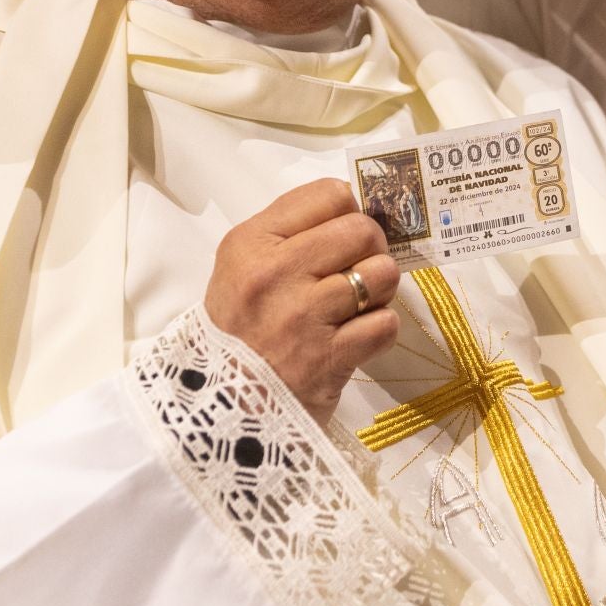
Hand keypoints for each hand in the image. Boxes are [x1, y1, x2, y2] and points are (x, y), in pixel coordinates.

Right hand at [205, 179, 401, 425]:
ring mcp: (302, 316)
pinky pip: (385, 323)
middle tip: (356, 271)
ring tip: (357, 305)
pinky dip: (380, 330)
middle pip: (362, 230)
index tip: (342, 236)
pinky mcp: (328, 358)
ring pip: (382, 273)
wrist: (220, 410)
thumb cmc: (239, 331)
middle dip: (370, 249)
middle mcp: (274, 274)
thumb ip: (292, 234)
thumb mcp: (242, 269)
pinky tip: (356, 337)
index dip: (347, 212)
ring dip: (380, 290)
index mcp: (251, 243)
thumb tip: (358, 208)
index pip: (329, 194)